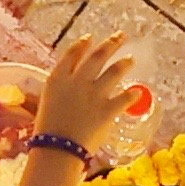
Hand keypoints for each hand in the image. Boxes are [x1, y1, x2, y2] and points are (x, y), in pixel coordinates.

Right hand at [24, 19, 147, 165]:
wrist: (57, 149)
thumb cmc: (47, 131)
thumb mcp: (47, 103)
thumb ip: (60, 91)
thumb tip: (70, 87)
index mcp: (58, 79)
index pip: (72, 54)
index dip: (82, 44)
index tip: (90, 37)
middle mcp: (77, 81)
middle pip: (97, 56)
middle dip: (111, 44)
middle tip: (121, 36)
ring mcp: (94, 94)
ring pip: (114, 71)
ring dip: (124, 64)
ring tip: (131, 60)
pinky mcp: (107, 109)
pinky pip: (125, 98)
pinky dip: (132, 94)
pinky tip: (137, 91)